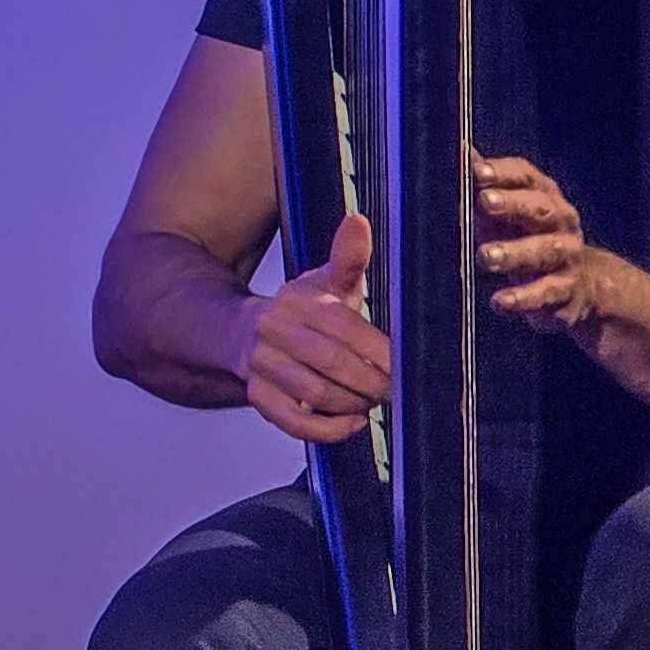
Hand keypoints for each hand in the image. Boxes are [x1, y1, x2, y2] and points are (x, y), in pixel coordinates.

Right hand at [244, 210, 389, 443]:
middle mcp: (272, 329)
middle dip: (372, 382)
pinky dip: (329, 429)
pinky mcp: (257, 396)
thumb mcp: (325, 282)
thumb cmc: (304, 312)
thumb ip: (347, 258)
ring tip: (374, 401)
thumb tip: (357, 220)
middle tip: (396, 391)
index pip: (344, 327)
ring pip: (316, 394)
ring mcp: (261, 365)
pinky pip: (295, 423)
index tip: (406, 367)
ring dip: (354, 403)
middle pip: (332, 363)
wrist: (244, 335)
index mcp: (295, 299)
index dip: (379, 351)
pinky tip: (353, 422)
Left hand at [475, 151, 611, 333]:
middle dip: (511, 204)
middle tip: (484, 202)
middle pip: (538, 208)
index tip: (477, 171)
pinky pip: (545, 293)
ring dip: (513, 252)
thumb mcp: (506, 214)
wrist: (577, 288)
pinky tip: (500, 301)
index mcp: (543, 196)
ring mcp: (567, 256)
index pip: (525, 176)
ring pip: (542, 251)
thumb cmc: (527, 241)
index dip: (502, 172)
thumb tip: (460, 152)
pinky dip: (523, 297)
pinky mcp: (566, 291)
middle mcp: (560, 221)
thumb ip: (484, 187)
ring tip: (485, 256)